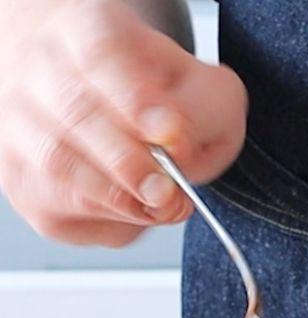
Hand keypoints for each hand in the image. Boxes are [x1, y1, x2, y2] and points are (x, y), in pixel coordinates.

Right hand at [0, 0, 246, 245]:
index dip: (136, 98)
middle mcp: (38, 68)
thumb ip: (205, 112)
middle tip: (169, 190)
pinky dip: (100, 217)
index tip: (171, 132)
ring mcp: (18, 120)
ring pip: (55, 163)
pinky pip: (51, 204)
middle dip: (129, 162)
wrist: (110, 105)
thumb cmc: (160, 95)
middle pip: (73, 113)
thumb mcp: (205, 86)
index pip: (100, 54)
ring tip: (162, 205)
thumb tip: (179, 151)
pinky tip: (134, 211)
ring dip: (116, 196)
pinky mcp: (19, 174)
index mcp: (86, 27)